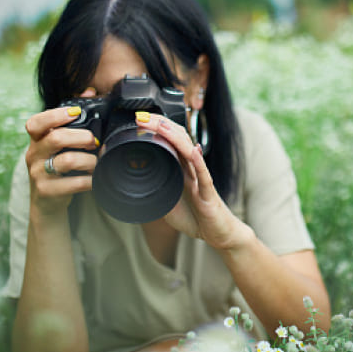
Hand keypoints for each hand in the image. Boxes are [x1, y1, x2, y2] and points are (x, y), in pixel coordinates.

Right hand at [23, 105, 100, 214]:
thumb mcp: (57, 145)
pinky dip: (90, 180)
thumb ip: (71, 120)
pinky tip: (95, 179)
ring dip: (89, 161)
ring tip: (96, 163)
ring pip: (67, 161)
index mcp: (36, 140)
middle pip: (56, 138)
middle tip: (95, 142)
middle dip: (81, 137)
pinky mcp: (47, 191)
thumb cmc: (56, 168)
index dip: (55, 115)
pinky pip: (74, 183)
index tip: (76, 113)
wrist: (46, 203)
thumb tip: (89, 91)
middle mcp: (33, 155)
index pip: (36, 123)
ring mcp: (38, 174)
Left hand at [134, 111, 250, 249]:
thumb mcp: (167, 204)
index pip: (168, 142)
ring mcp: (200, 178)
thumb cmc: (195, 217)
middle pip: (177, 140)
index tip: (138, 121)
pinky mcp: (208, 192)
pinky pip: (203, 174)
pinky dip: (198, 160)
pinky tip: (193, 150)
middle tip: (142, 117)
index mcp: (180, 170)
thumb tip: (135, 185)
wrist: (217, 234)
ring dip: (174, 137)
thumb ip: (155, 192)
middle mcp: (191, 169)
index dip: (155, 130)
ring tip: (160, 124)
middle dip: (160, 126)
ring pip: (189, 151)